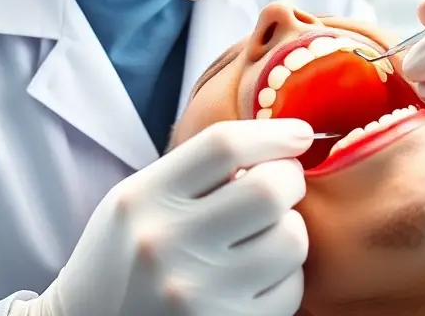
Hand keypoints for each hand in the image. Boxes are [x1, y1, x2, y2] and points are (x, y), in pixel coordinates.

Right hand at [27, 118, 313, 315]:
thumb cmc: (124, 257)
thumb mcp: (137, 200)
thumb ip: (192, 171)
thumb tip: (275, 146)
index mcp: (143, 199)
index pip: (224, 145)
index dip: (274, 133)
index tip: (300, 132)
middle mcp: (167, 244)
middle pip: (270, 189)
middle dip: (290, 179)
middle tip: (283, 184)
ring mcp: (197, 292)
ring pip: (290, 239)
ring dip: (289, 229)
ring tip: (264, 234)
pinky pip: (290, 289)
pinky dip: (284, 276)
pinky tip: (257, 275)